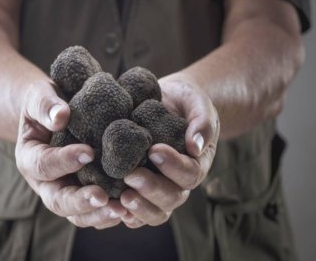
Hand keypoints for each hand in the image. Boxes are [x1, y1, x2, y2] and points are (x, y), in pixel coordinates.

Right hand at [15, 80, 126, 228]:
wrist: (57, 114)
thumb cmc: (47, 102)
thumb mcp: (39, 95)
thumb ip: (45, 105)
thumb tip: (60, 117)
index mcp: (30, 159)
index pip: (44, 165)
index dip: (64, 161)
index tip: (89, 152)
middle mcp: (45, 183)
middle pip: (58, 201)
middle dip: (80, 201)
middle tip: (102, 197)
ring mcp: (65, 192)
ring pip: (77, 215)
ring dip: (98, 215)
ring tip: (122, 211)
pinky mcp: (84, 195)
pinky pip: (95, 212)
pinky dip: (110, 214)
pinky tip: (131, 211)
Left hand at [120, 73, 219, 227]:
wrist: (166, 102)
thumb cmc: (185, 101)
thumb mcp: (197, 103)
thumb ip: (202, 122)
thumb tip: (195, 147)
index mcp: (196, 163)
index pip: (190, 173)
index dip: (174, 166)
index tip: (154, 150)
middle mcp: (179, 182)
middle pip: (173, 198)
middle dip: (152, 189)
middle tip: (131, 175)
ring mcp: (160, 188)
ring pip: (156, 211)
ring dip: (140, 206)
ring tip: (122, 196)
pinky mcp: (140, 189)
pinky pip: (137, 211)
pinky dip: (127, 213)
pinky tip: (113, 205)